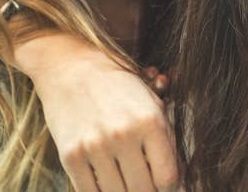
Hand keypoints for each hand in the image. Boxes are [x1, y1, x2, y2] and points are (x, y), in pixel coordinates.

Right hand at [12, 33, 179, 191]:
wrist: (73, 68)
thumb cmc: (119, 86)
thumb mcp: (152, 103)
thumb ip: (167, 140)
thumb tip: (177, 182)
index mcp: (150, 120)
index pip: (168, 178)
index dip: (170, 187)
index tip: (166, 184)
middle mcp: (124, 134)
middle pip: (143, 191)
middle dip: (148, 190)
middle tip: (146, 181)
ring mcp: (95, 147)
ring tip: (126, 178)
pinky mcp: (71, 157)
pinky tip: (106, 180)